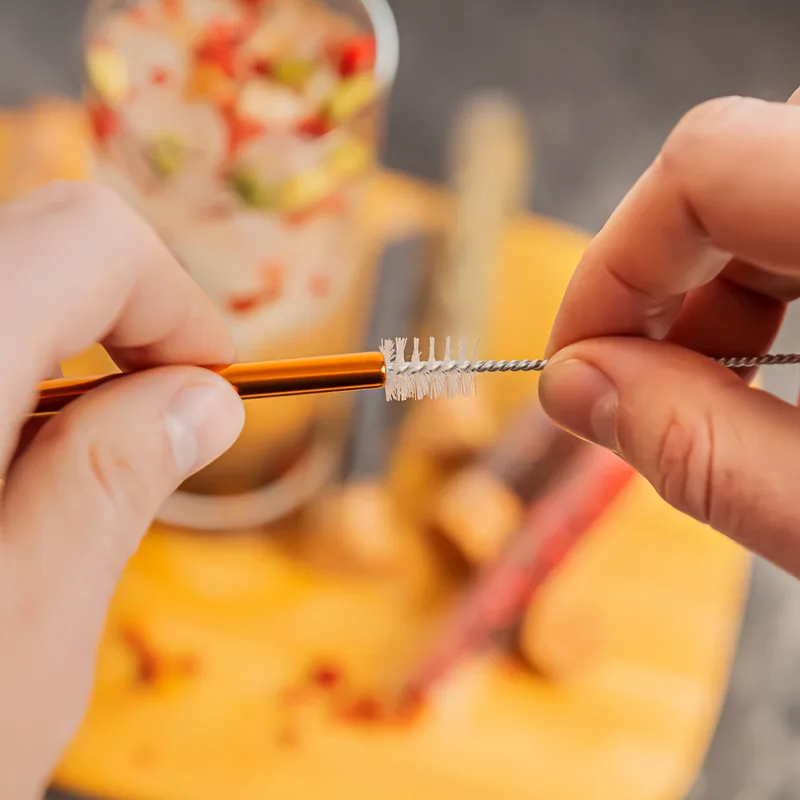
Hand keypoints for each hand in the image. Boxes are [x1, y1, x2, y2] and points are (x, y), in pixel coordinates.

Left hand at [0, 182, 243, 797]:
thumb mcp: (21, 641)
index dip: (176, 303)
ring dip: (62, 346)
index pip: (84, 243)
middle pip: (33, 242)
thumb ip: (113, 489)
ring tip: (74, 459)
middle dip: (126, 315)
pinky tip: (5, 463)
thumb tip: (201, 403)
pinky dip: (10, 373)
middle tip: (159, 415)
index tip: (210, 387)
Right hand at [539, 92, 799, 577]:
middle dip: (656, 279)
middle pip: (736, 160)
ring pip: (775, 173)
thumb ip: (703, 452)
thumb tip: (574, 391)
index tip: (572, 362)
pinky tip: (772, 356)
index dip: (612, 265)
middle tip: (634, 387)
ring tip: (706, 383)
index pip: (707, 165)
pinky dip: (772, 273)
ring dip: (714, 280)